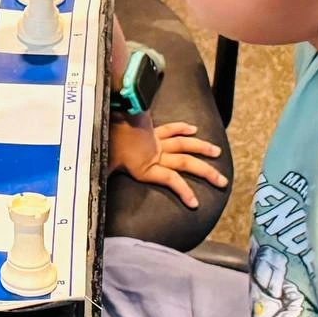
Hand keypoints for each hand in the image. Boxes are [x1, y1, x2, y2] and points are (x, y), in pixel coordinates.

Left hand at [109, 119, 228, 207]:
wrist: (111, 113)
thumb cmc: (106, 140)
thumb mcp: (104, 164)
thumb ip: (102, 179)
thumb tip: (95, 193)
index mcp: (145, 166)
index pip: (171, 180)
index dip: (184, 191)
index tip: (196, 203)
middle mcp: (156, 154)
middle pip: (186, 163)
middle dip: (206, 172)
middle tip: (223, 181)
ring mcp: (156, 141)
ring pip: (184, 145)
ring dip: (202, 149)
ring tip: (217, 153)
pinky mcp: (152, 130)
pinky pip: (171, 129)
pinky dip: (183, 128)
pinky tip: (194, 130)